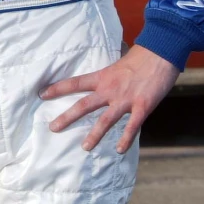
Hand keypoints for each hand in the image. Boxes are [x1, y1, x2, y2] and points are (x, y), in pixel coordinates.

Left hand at [41, 45, 179, 152]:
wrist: (161, 54)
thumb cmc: (140, 58)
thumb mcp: (117, 65)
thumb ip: (107, 76)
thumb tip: (100, 82)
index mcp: (102, 77)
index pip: (75, 83)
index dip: (58, 89)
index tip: (42, 95)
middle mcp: (110, 89)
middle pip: (84, 105)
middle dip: (67, 118)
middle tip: (53, 128)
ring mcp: (125, 99)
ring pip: (106, 120)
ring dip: (95, 135)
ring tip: (85, 147)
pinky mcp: (143, 106)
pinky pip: (133, 126)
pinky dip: (126, 139)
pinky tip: (119, 150)